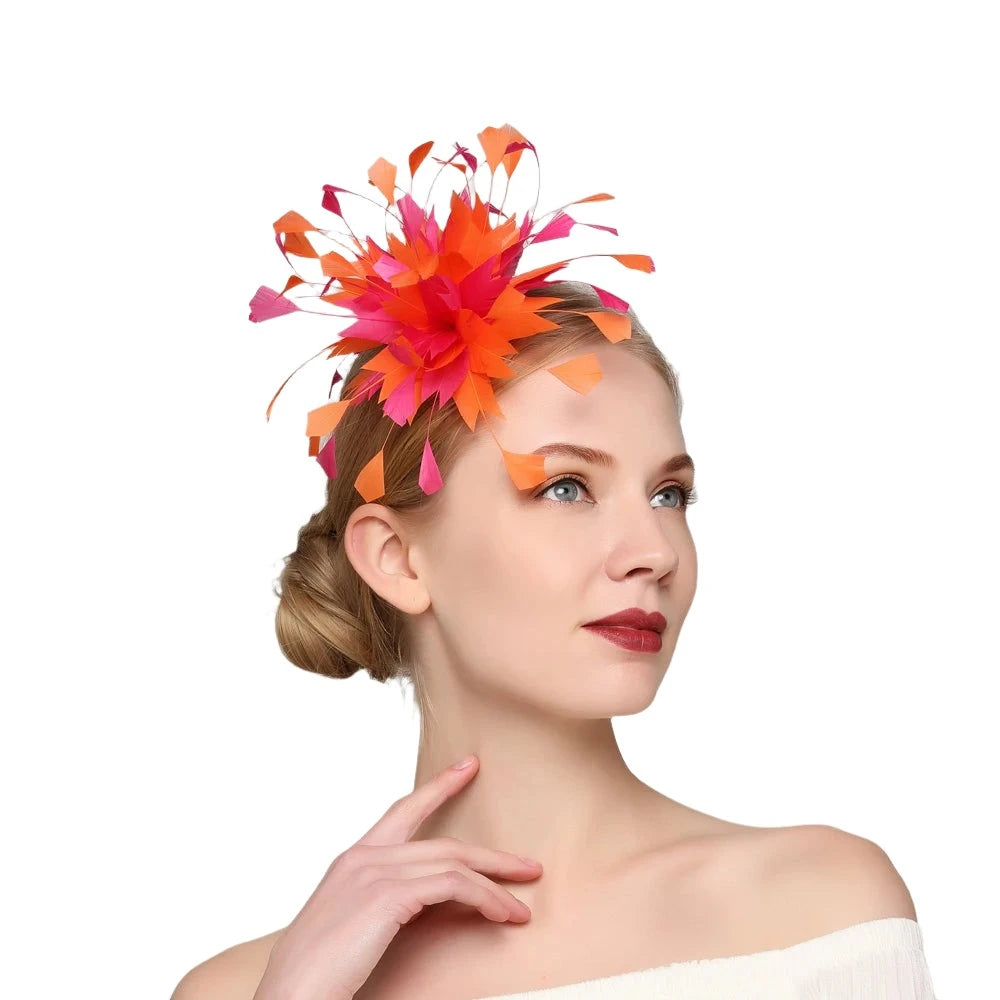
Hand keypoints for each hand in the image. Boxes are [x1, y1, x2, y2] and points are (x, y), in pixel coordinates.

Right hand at [252, 756, 541, 999]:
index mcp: (352, 859)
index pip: (403, 810)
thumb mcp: (351, 924)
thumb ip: (382, 902)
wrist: (290, 995)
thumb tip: (420, 904)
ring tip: (523, 904)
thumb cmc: (316, 973)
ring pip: (455, 863)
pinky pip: (454, 886)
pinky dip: (486, 898)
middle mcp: (364, 857)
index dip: (439, 788)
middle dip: (490, 855)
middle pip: (443, 842)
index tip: (467, 767)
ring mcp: (375, 872)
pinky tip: (503, 914)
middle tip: (525, 862)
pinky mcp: (388, 895)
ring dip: (496, 884)